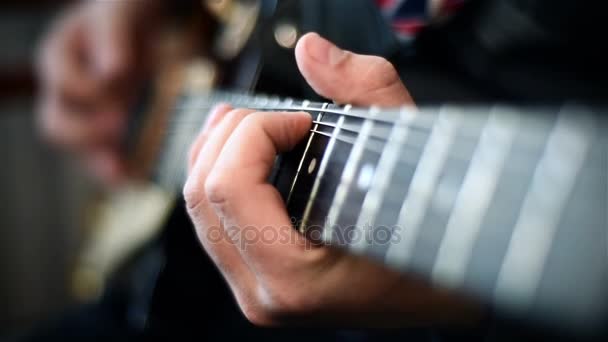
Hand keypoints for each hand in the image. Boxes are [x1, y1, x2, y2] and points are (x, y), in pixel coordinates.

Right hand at [36, 0, 162, 183]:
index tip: (121, 82)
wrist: (138, 30)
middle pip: (56, 124)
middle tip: (120, 125)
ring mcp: (83, 115)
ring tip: (121, 171)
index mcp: (59, 58)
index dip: (89, 88)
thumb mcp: (118, 15)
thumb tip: (114, 71)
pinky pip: (102, 158)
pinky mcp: (105, 130)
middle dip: (86, 131)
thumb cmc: (123, 18)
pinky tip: (134, 179)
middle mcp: (64, 92)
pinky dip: (117, 171)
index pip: (63, 80)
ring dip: (98, 162)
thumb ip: (114, 37)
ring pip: (78, 149)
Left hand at [184, 33, 480, 326]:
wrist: (441, 291)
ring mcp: (256, 293)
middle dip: (232, 135)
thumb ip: (365, 93)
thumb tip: (310, 51)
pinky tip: (240, 150)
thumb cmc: (435, 238)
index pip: (231, 187)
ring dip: (217, 150)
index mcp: (295, 279)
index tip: (302, 120)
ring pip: (198, 207)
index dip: (259, 132)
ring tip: (248, 122)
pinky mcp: (256, 281)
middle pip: (203, 193)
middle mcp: (265, 295)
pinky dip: (218, 175)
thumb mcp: (411, 156)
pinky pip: (211, 221)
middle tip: (278, 119)